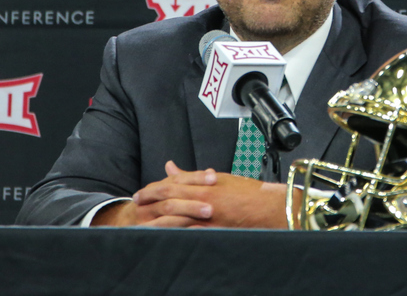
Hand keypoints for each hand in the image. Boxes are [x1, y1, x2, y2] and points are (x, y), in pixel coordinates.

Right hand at [91, 161, 216, 226]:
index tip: (214, 177)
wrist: (122, 224)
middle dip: (193, 196)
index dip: (196, 177)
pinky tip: (195, 229)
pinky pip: (162, 228)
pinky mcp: (144, 230)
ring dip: (189, 211)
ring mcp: (145, 215)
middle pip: (172, 193)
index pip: (178, 179)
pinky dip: (180, 228)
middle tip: (213, 200)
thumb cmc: (154, 208)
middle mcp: (150, 199)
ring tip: (208, 214)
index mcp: (158, 188)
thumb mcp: (168, 193)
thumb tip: (211, 171)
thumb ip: (189, 184)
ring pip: (168, 210)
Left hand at [92, 161, 301, 228]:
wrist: (269, 207)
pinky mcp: (214, 229)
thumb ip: (195, 176)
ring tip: (140, 224)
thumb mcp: (223, 179)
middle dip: (150, 201)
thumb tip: (174, 168)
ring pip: (175, 216)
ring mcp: (209, 214)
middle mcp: (206, 196)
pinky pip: (188, 232)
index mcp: (208, 183)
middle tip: (136, 203)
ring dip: (156, 220)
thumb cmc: (250, 193)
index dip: (155, 187)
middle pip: (170, 197)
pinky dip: (173, 234)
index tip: (143, 191)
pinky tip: (162, 237)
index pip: (174, 183)